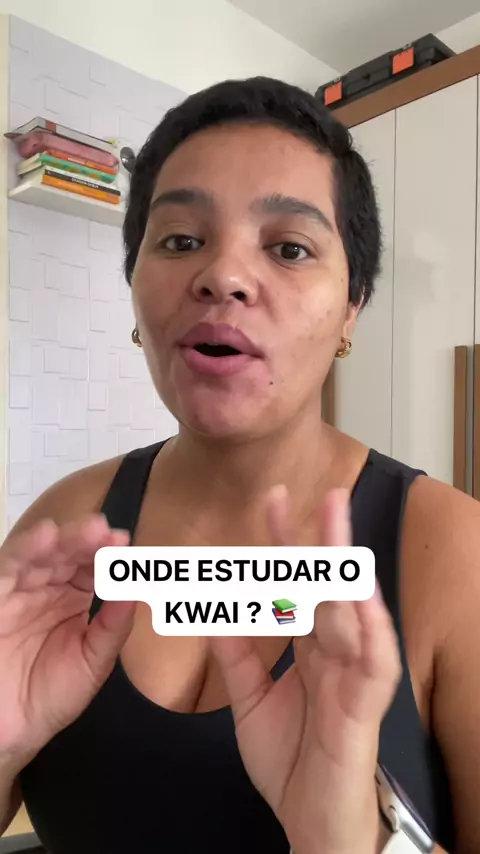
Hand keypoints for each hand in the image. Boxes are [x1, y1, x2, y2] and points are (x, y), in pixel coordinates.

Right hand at [0, 515, 134, 773]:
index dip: (108, 554)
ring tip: (89, 530)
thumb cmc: (49, 697)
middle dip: (88, 541)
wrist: (8, 731)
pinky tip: (46, 536)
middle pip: (68, 554)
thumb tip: (138, 591)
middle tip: (107, 531)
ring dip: (64, 539)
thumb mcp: (92, 663)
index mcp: (73, 598)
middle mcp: (46, 588)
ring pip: (41, 555)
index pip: (92, 567)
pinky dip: (26, 549)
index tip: (125, 542)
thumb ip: (113, 627)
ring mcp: (18, 591)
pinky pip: (8, 569)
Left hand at [210, 488, 400, 853]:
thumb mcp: (251, 702)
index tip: (272, 500)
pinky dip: (370, 628)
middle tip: (324, 492)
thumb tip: (215, 611)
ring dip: (346, 568)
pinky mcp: (365, 709)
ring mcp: (354, 678)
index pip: (298, 586)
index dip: (286, 544)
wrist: (310, 825)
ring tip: (339, 524)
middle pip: (331, 589)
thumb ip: (238, 657)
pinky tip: (360, 594)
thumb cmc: (290, 762)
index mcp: (311, 649)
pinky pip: (374, 664)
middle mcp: (336, 654)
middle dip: (325, 541)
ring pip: (354, 613)